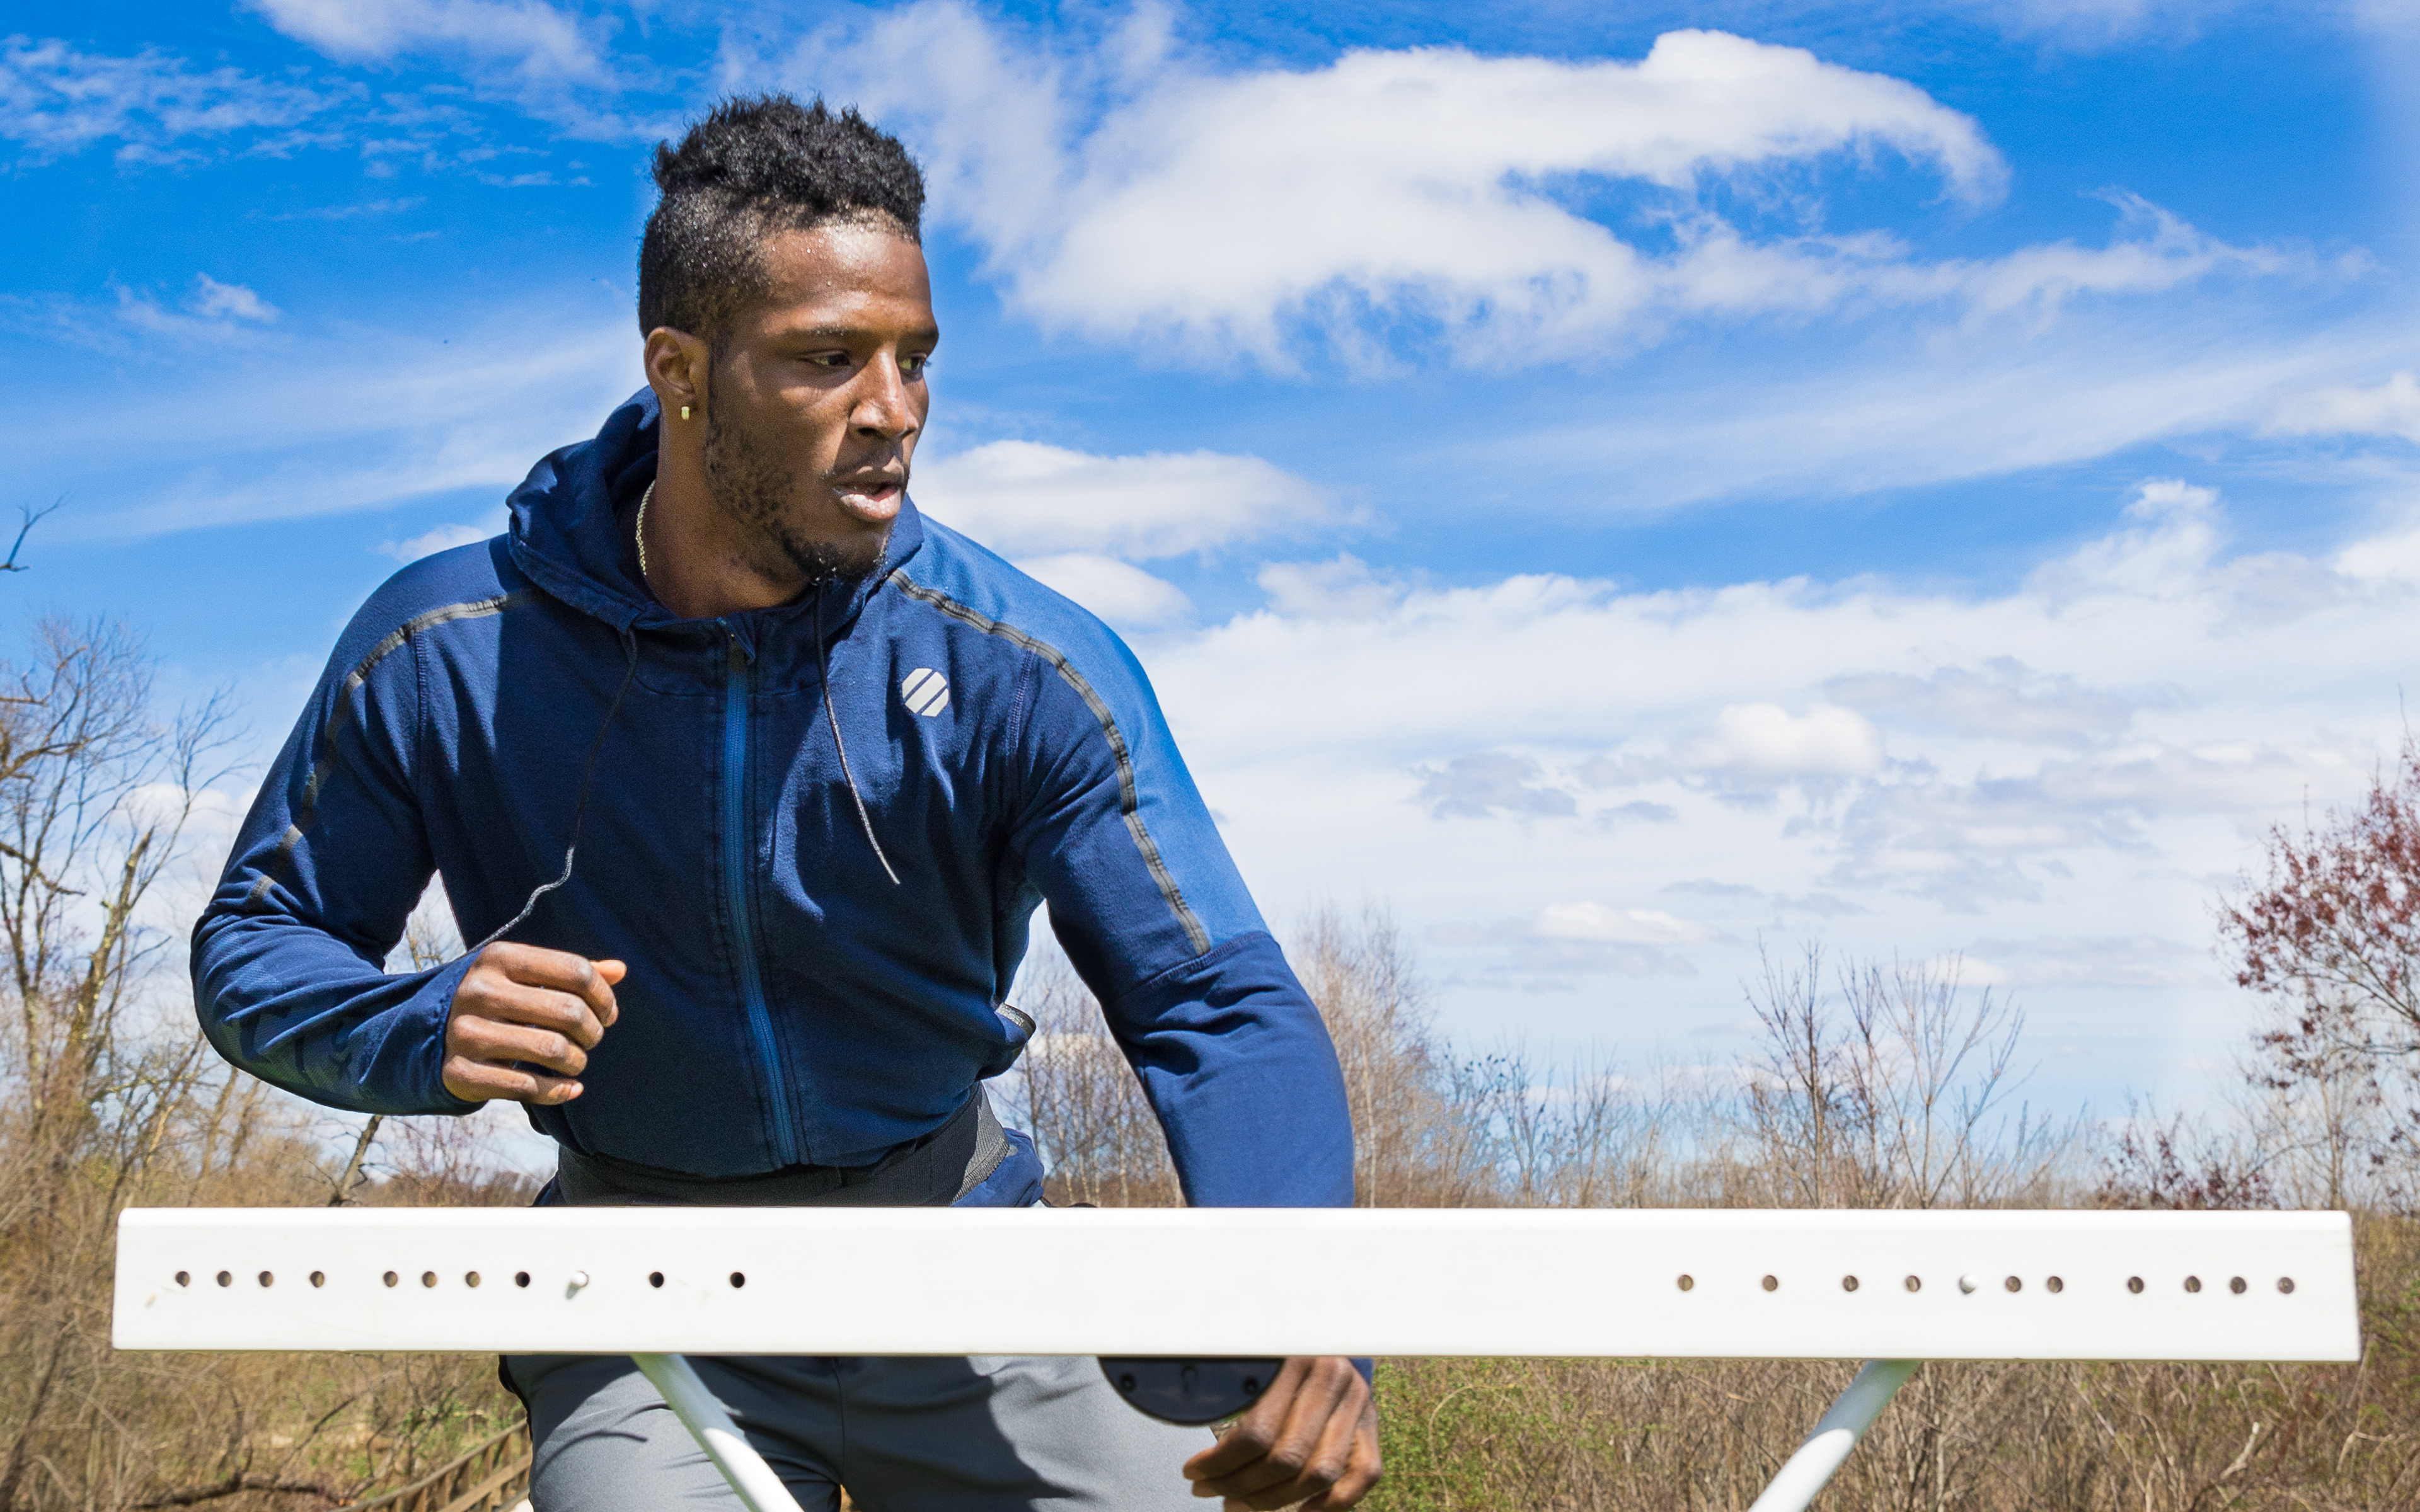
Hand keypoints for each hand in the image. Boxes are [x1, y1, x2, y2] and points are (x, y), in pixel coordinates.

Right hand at [442, 943, 623, 1105]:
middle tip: (591, 1039)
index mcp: (498, 957)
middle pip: (569, 1011)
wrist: (434, 1034)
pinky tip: (569, 1088)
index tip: (608, 1013)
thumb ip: (572, 973)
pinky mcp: (460, 1072)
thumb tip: (620, 970)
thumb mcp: (527, 976)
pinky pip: (527, 1087)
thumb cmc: (499, 999)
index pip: (575, 971)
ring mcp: (466, 1033)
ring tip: (575, 1060)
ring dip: (577, 1061)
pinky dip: (559, 1091)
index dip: (604, 996)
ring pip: (553, 1050)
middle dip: (593, 1031)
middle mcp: (479, 991)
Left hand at [1182, 1356, 1380, 1508]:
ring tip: (1236, 1503)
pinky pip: (1362, 1476)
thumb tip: (1186, 1419)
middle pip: (1286, 1458)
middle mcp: (1333, 1378)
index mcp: (1295, 1357)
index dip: (1220, 1463)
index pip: (1256, 1431)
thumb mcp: (1247, 1351)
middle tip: (1208, 1489)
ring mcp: (1357, 1403)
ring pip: (1320, 1473)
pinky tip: (1296, 1511)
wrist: (1319, 1332)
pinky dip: (1330, 1504)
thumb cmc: (1269, 1349)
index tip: (1193, 1472)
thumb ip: (1226, 1382)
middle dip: (1239, 1484)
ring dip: (1273, 1500)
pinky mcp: (1371, 1424)